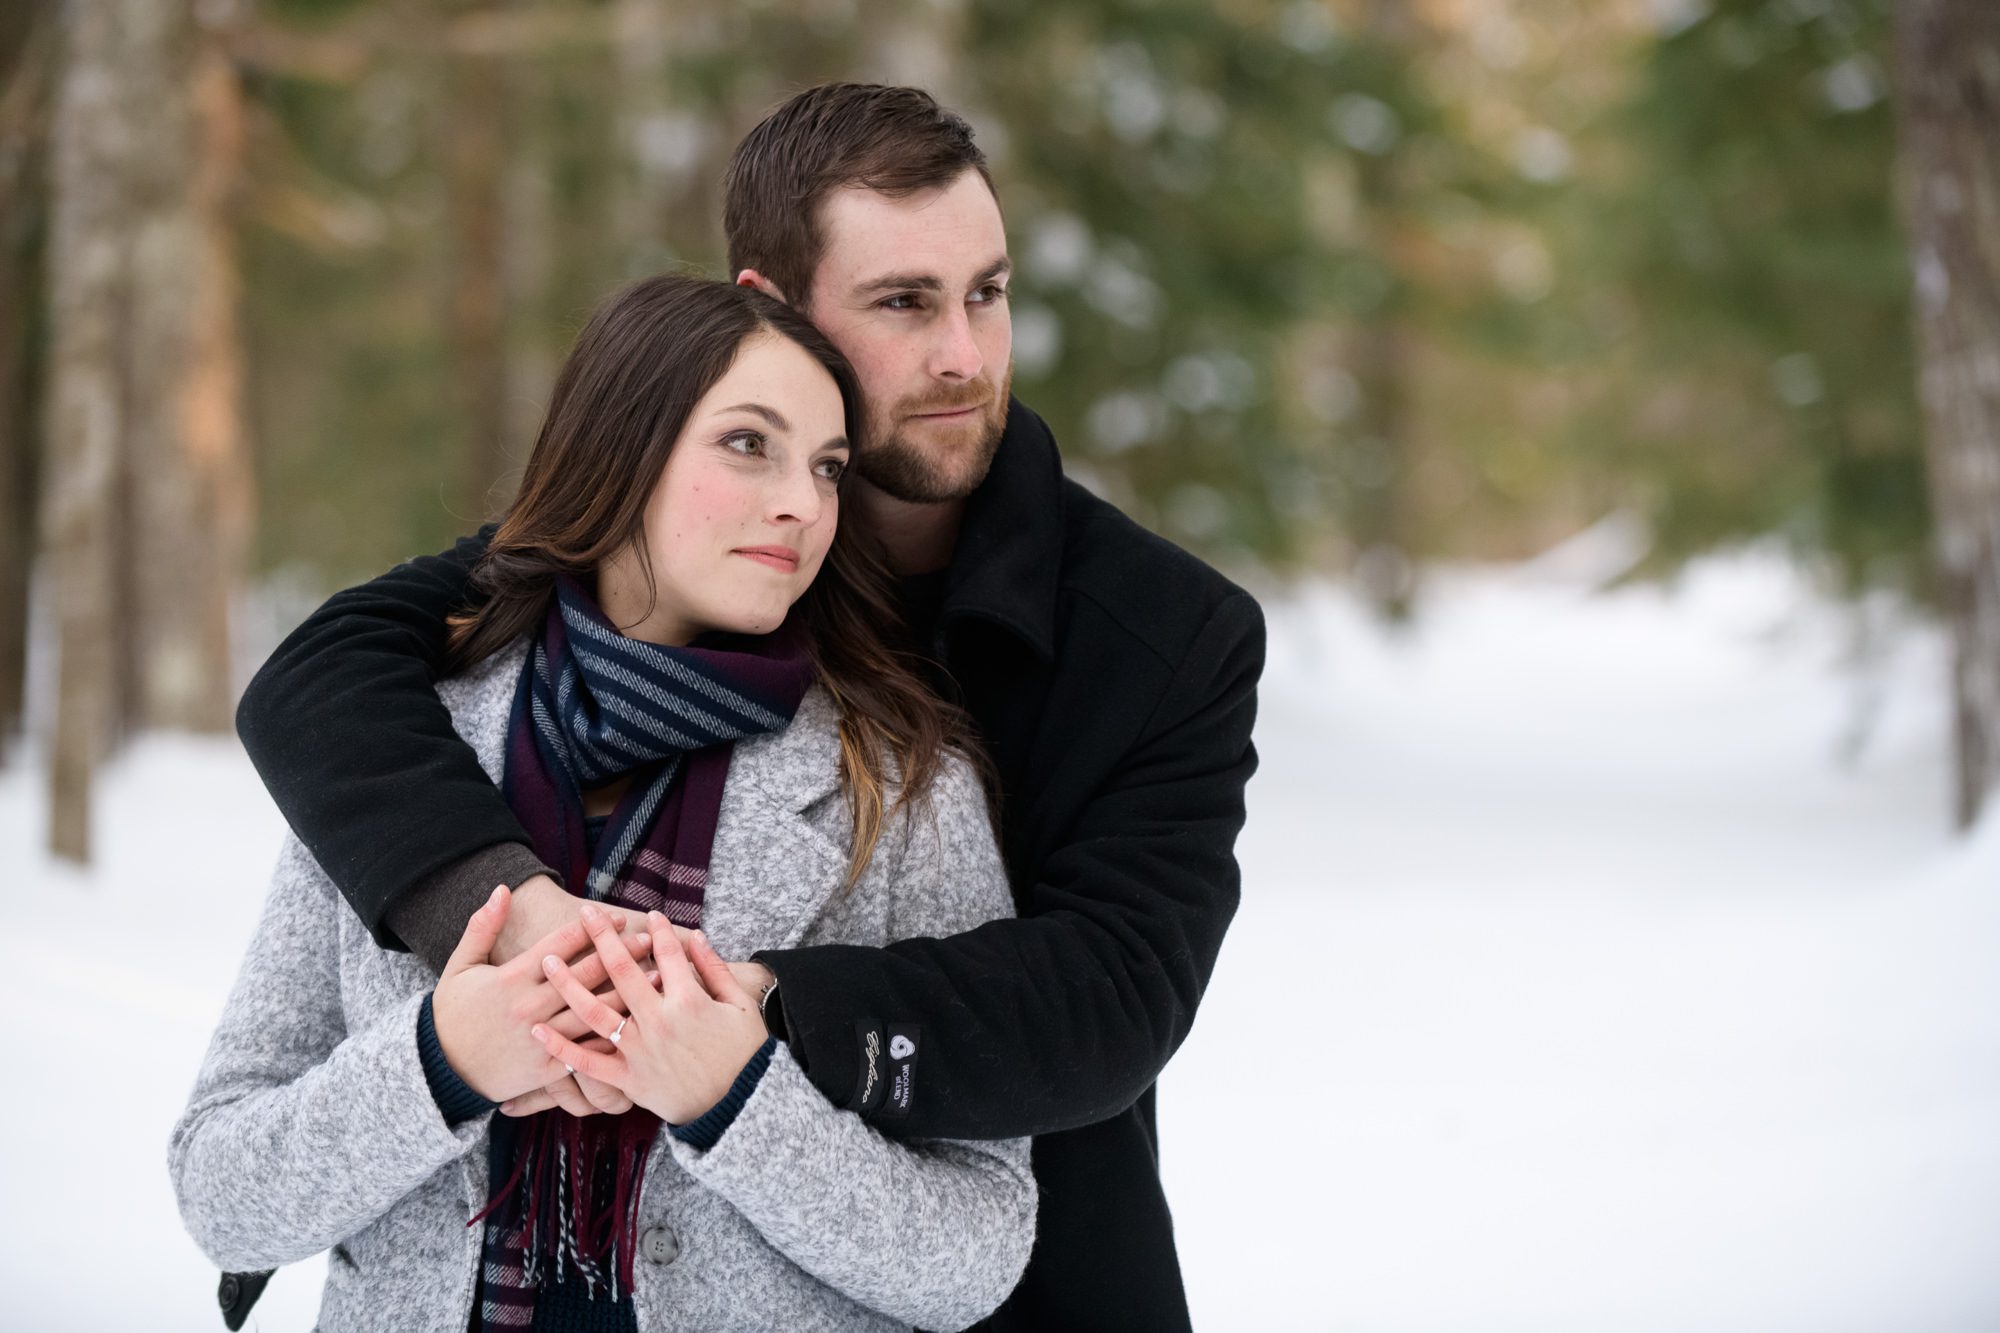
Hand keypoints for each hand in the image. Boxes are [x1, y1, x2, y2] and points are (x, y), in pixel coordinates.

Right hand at [431, 886, 659, 1102]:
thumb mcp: (460, 966)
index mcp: (511, 978)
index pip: (559, 945)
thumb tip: (502, 889)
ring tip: (658, 976)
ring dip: (628, 991)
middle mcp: (530, 1006)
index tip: (617, 918)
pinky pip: (586, 1050)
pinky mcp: (547, 1068)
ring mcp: (541, 1038)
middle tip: (648, 940)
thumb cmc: (451, 1015)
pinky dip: (614, 1035)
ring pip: (593, 1011)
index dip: (591, 928)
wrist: (439, 1071)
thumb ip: (482, 927)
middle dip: (619, 953)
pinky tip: (640, 1023)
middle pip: (584, 974)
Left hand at [532, 905, 766, 1124]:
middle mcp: (657, 1021)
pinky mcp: (627, 1080)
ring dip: (568, 983)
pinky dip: (561, 1049)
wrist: (740, 1107)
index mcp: (688, 1000)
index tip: (649, 915)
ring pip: (594, 1012)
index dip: (658, 930)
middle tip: (586, 912)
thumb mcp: (740, 1006)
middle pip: (622, 970)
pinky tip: (539, 1031)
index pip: (667, 953)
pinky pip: (588, 1064)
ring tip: (547, 960)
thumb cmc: (745, 1055)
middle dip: (602, 936)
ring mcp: (639, 1051)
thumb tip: (696, 936)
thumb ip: (715, 969)